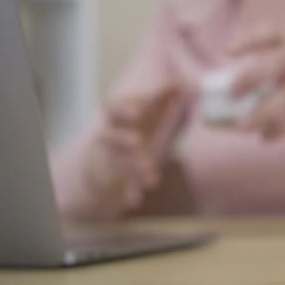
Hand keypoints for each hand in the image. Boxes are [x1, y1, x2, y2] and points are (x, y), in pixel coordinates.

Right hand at [87, 79, 180, 208]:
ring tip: (149, 178)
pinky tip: (133, 202)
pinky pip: (121, 187)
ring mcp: (112, 158)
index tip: (138, 112)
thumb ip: (161, 97)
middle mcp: (111, 137)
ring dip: (133, 169)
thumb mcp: (147, 111)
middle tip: (136, 141)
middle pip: (110, 136)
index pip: (115, 108)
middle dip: (121, 139)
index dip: (125, 109)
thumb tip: (178, 82)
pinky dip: (128, 194)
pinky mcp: (117, 178)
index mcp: (118, 117)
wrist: (106, 154)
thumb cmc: (133, 126)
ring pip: (118, 164)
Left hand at [230, 26, 284, 140]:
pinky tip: (266, 137)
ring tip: (243, 128)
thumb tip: (227, 102)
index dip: (249, 39)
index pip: (272, 31)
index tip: (227, 52)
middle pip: (280, 61)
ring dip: (264, 112)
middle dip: (253, 76)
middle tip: (232, 94)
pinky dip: (280, 129)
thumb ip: (268, 73)